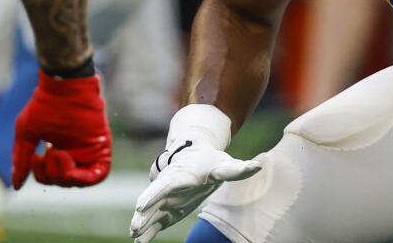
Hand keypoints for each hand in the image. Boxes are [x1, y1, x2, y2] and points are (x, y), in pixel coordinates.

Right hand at [12, 72, 110, 188]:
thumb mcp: (27, 134)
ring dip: (65, 175)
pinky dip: (85, 177)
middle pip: (64, 182)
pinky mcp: (101, 148)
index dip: (41, 174)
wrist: (64, 86)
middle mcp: (74, 153)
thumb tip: (16, 185)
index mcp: (58, 151)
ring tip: (57, 152)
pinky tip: (69, 162)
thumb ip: (22, 160)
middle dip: (51, 175)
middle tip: (47, 151)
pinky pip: (99, 175)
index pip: (51, 178)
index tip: (36, 156)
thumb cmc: (44, 105)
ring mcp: (89, 151)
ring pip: (80, 182)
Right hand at [129, 105, 261, 242]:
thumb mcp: (224, 164)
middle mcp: (167, 187)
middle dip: (143, 214)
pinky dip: (147, 231)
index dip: (153, 195)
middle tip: (134, 227)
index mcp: (179, 176)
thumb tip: (257, 165)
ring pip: (150, 213)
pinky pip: (154, 222)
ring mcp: (164, 199)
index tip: (140, 206)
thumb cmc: (210, 161)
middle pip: (152, 201)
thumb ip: (238, 169)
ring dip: (142, 224)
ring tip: (134, 237)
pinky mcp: (166, 209)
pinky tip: (139, 242)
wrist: (195, 158)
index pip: (164, 186)